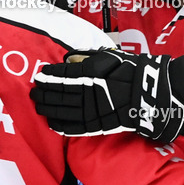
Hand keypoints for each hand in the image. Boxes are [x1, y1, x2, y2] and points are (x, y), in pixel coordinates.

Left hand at [30, 49, 183, 142]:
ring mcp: (89, 111)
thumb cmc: (131, 72)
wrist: (150, 95)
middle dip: (43, 92)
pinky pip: (73, 127)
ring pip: (61, 110)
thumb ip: (85, 58)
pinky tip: (51, 122)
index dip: (48, 76)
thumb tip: (67, 59)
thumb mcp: (109, 57)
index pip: (60, 75)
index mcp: (87, 74)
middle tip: (34, 91)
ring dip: (47, 107)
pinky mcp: (95, 126)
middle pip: (57, 93)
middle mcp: (85, 93)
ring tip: (38, 104)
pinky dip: (60, 125)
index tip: (39, 75)